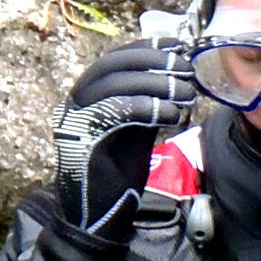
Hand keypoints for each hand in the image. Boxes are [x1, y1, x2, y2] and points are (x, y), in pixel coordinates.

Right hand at [53, 38, 195, 225]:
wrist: (98, 215)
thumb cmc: (118, 172)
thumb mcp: (137, 128)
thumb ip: (147, 101)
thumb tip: (176, 73)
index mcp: (87, 96)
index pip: (115, 58)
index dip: (146, 47)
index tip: (177, 45)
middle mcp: (75, 102)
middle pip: (113, 65)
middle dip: (153, 61)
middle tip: (185, 69)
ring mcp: (74, 119)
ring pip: (114, 84)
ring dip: (155, 84)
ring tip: (186, 93)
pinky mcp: (82, 138)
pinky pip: (115, 111)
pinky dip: (147, 107)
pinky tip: (172, 116)